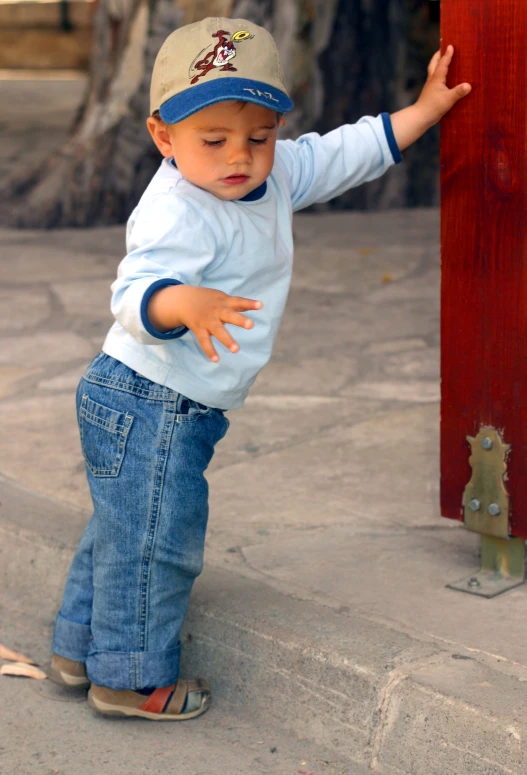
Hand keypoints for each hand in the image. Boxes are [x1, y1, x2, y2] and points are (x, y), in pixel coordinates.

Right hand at [147, 284, 262, 361]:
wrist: (184, 299)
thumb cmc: (209, 300)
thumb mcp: (223, 298)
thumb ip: (238, 304)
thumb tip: (259, 305)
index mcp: (225, 302)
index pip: (239, 302)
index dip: (250, 304)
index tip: (260, 305)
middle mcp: (217, 311)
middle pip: (229, 315)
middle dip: (240, 320)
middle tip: (251, 325)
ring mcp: (208, 321)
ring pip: (218, 331)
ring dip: (227, 340)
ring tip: (236, 350)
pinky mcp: (199, 329)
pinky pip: (204, 341)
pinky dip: (209, 351)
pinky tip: (216, 360)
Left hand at [390, 46, 470, 150]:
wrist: (420, 117)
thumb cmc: (433, 107)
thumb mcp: (448, 99)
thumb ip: (458, 92)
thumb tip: (469, 85)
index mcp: (436, 78)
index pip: (442, 63)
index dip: (447, 55)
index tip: (450, 45)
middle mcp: (432, 80)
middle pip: (433, 64)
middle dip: (438, 56)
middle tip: (443, 49)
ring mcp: (430, 87)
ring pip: (433, 72)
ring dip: (437, 64)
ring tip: (444, 61)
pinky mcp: (430, 94)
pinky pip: (435, 80)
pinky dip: (438, 75)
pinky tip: (443, 79)